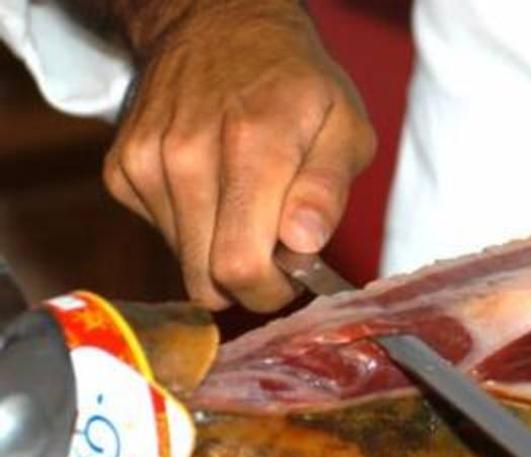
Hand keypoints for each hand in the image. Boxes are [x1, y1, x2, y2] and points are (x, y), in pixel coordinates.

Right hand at [103, 1, 375, 311]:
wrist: (216, 27)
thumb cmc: (295, 84)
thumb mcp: (345, 126)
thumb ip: (328, 189)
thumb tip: (304, 243)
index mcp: (253, 147)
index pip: (241, 267)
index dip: (272, 291)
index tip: (294, 275)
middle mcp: (187, 157)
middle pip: (207, 279)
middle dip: (249, 283)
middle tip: (277, 250)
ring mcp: (146, 163)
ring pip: (184, 262)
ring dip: (220, 251)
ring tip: (248, 207)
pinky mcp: (122, 170)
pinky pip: (163, 234)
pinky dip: (193, 228)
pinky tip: (214, 189)